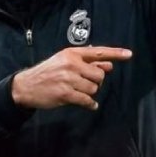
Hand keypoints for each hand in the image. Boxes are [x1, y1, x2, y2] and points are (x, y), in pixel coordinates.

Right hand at [11, 46, 132, 109]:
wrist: (26, 86)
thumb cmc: (47, 73)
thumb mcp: (64, 61)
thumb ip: (86, 62)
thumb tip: (109, 64)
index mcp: (71, 53)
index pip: (98, 52)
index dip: (115, 53)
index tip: (129, 54)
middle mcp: (71, 64)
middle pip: (99, 74)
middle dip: (96, 81)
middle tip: (85, 83)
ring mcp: (68, 79)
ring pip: (93, 88)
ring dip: (89, 93)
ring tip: (78, 91)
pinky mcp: (65, 94)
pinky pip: (87, 101)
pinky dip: (90, 104)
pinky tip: (88, 105)